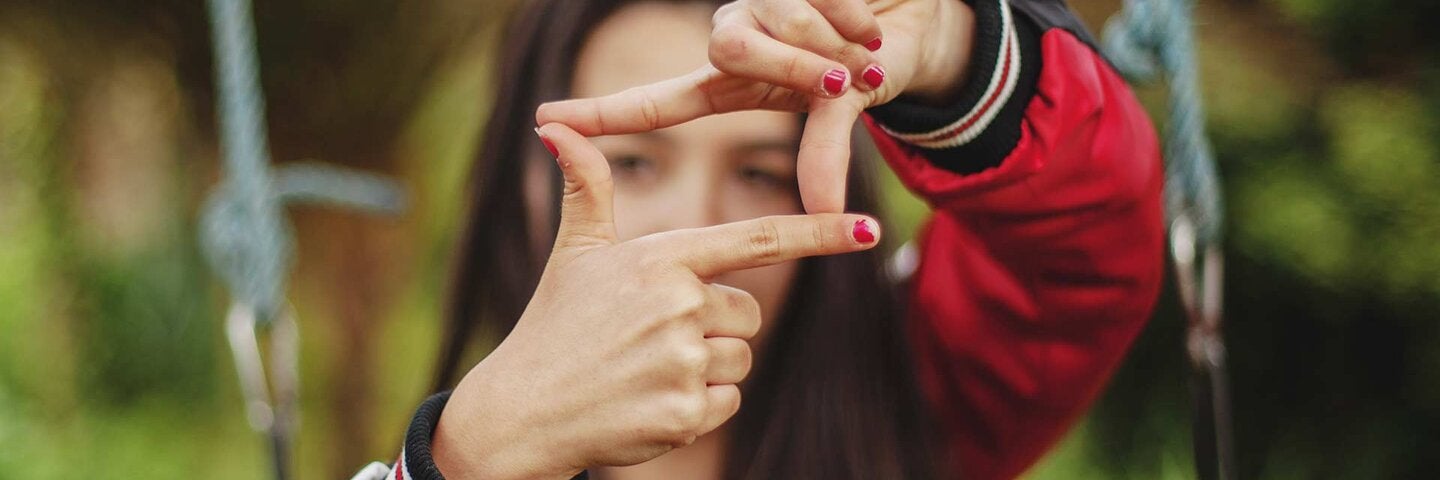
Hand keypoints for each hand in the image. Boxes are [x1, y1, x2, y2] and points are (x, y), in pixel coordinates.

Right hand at [431, 123, 882, 479]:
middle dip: (715, 326)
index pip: (757, 240)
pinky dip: (697, 407)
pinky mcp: (685, 414)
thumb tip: (556, 126)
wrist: (525, 411)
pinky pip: (727, 402)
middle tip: (655, 337)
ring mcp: (683, 363)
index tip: (868, 229)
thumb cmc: (554, 325)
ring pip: (739, 360)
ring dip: (705, 368)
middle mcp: (679, 307)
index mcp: (662, 259)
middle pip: (748, 313)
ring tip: (646, 370)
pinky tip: (650, 402)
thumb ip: (588, 189)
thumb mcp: (574, 252)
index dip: (819, 233)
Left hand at [536, 0, 975, 213]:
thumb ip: (824, 154)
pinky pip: (823, 3)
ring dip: (833, 44)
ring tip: (862, 51)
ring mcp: (762, 1)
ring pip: (783, 24)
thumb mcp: (841, 111)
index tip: (544, 123)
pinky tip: (870, 26)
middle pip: (731, 45)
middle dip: (791, 64)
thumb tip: (830, 218)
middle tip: (840, 80)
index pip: (657, 102)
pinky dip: (856, 21)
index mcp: (730, 82)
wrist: (911, 18)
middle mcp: (733, 37)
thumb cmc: (861, 67)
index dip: (602, 114)